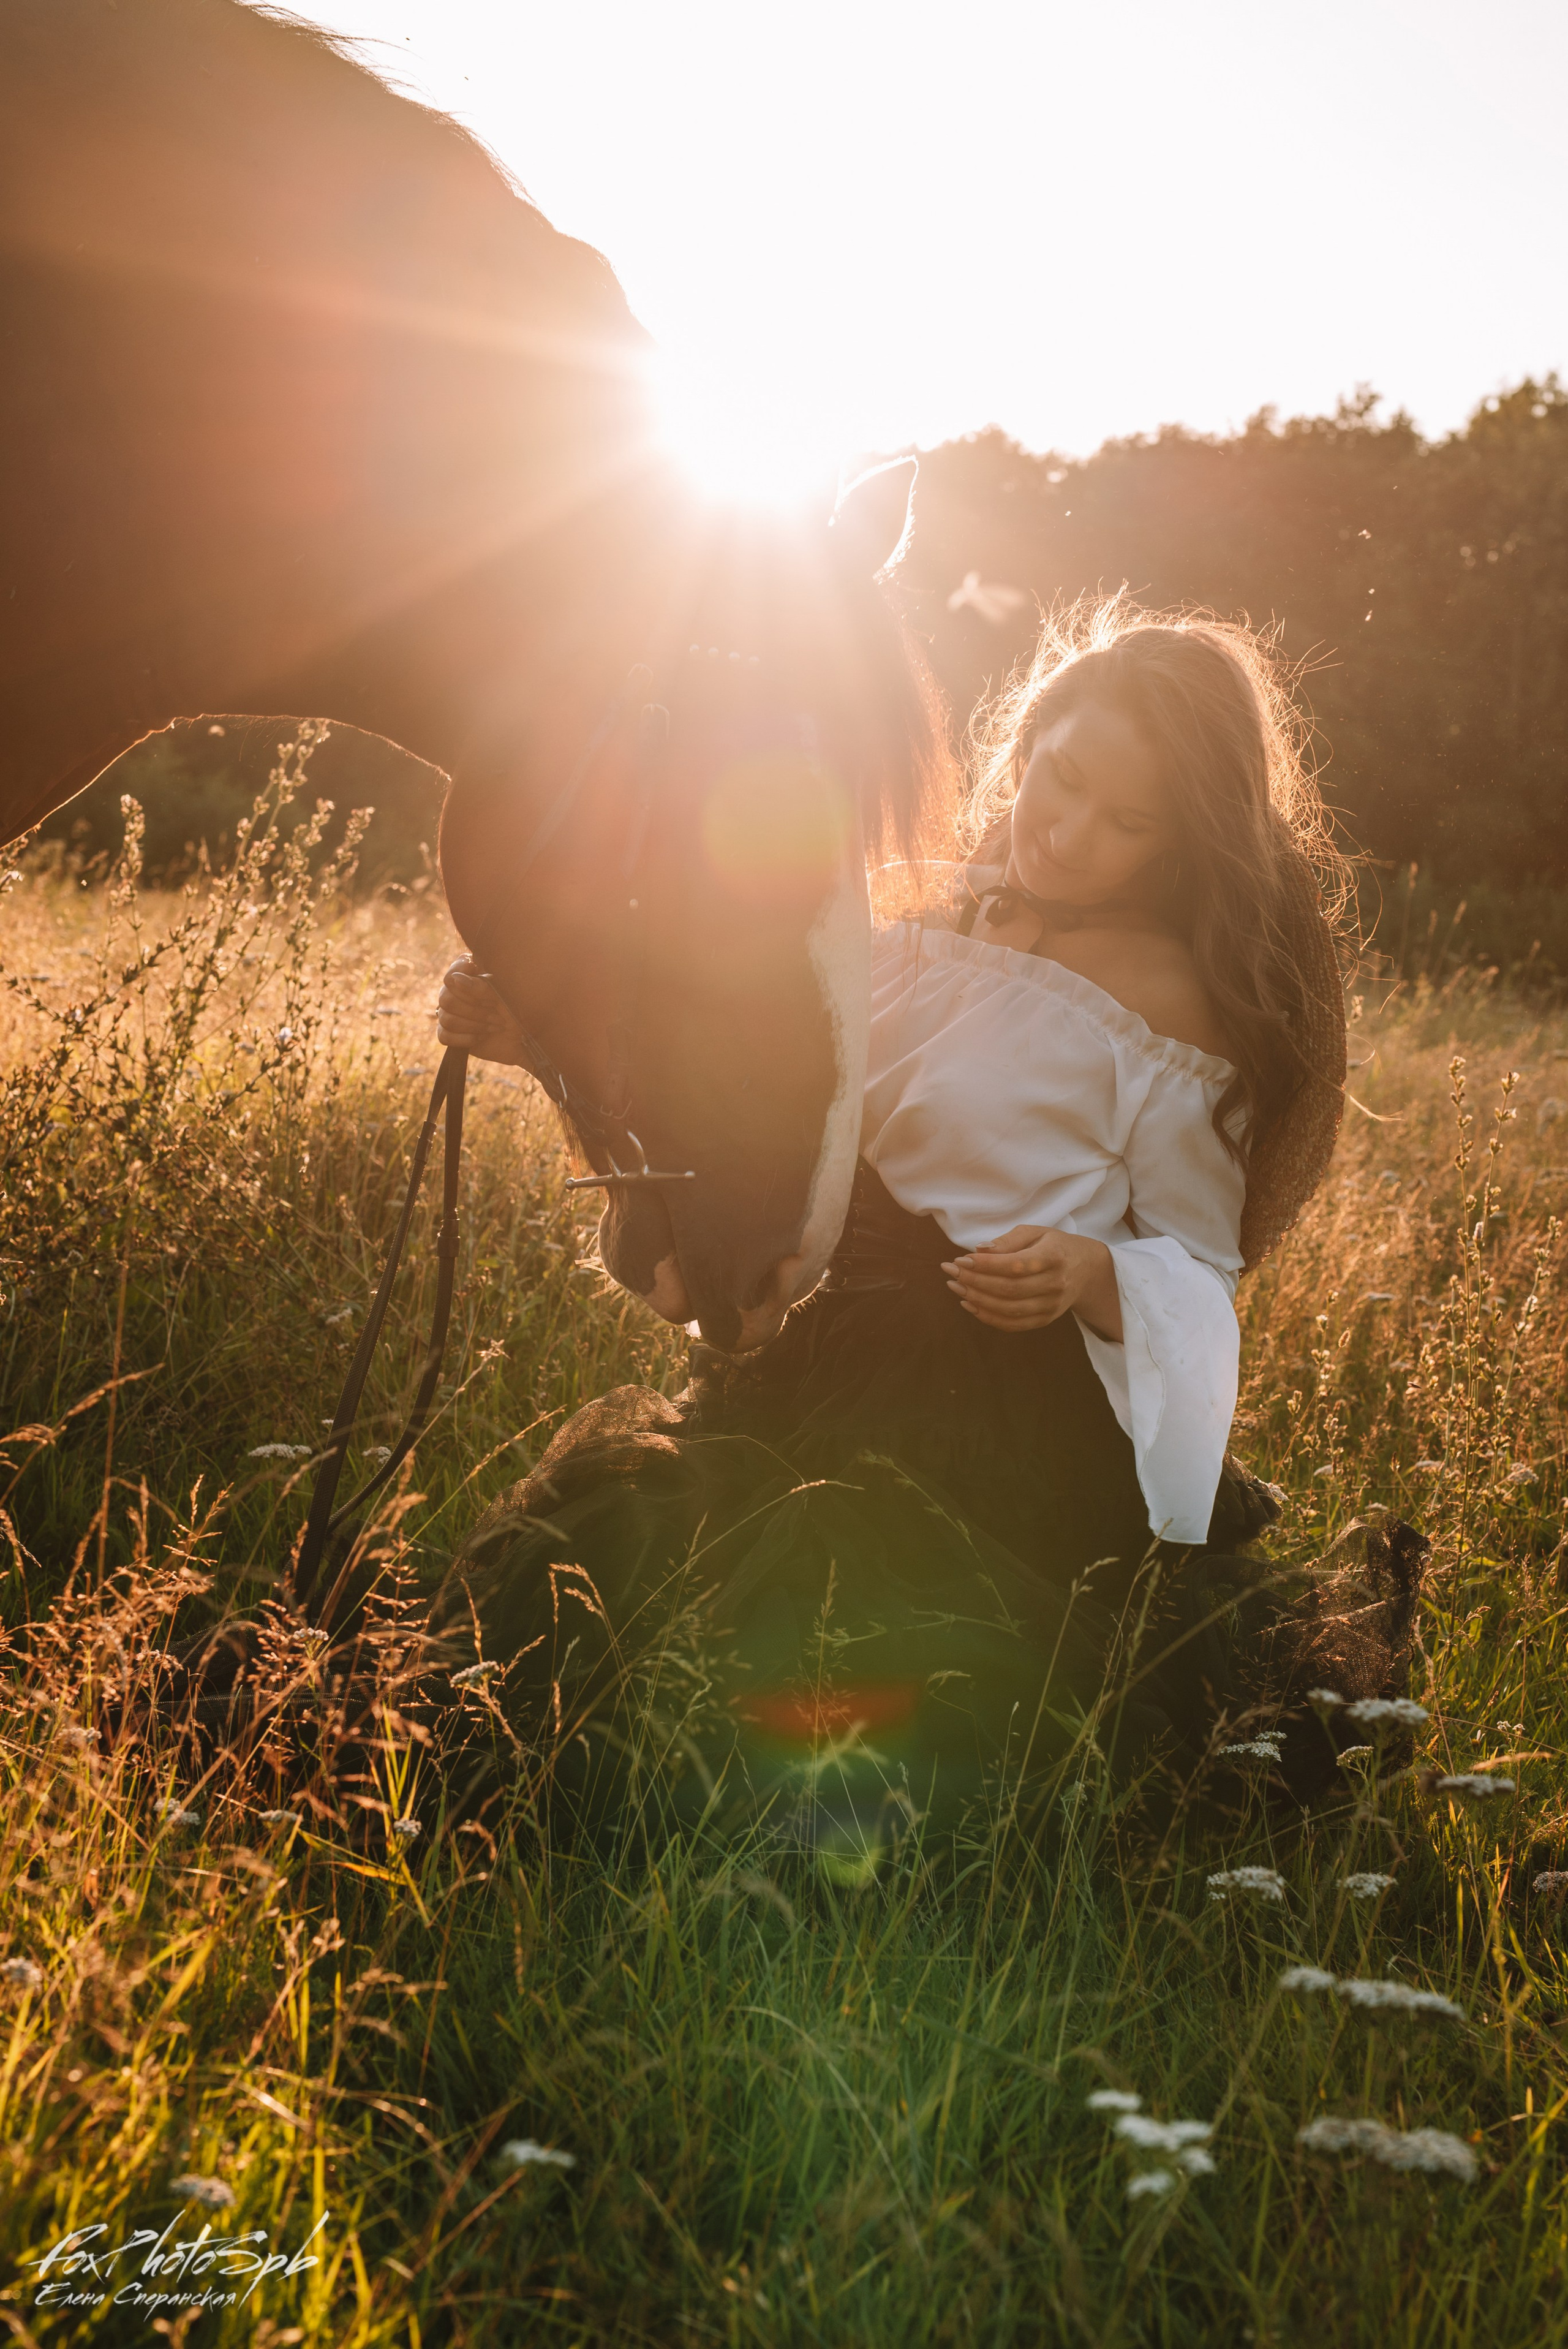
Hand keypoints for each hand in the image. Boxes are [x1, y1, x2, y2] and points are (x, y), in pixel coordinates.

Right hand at [434, 956, 531, 1066]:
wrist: (525, 1041)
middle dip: (473, 1009)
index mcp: (470, 977)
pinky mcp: (451, 1035)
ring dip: (473, 1025)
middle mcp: (456, 993)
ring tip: (493, 1026)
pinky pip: (443, 1035)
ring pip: (446, 1018)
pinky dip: (464, 1038)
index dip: (460, 975)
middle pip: (446, 998)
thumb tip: (456, 979)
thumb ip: (482, 986)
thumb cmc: (518, 1013)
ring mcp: (452, 1014)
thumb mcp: (504, 997)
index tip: (477, 977)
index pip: (451, 973)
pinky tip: (480, 1037)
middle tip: (495, 1013)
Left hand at [941, 1224, 1123, 1340]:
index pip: (1015, 1265)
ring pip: (1009, 1309)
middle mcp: (1055, 1284)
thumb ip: (1008, 1240)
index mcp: (1054, 1257)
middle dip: (974, 1281)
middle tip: (951, 1271)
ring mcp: (1051, 1306)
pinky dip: (989, 1318)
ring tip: (956, 1287)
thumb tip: (980, 1250)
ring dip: (977, 1300)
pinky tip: (970, 1305)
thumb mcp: (1036, 1232)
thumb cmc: (1054, 1246)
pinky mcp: (1045, 1319)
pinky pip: (1013, 1325)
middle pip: (1009, 1289)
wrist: (1085, 1270)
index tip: (961, 1259)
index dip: (985, 1265)